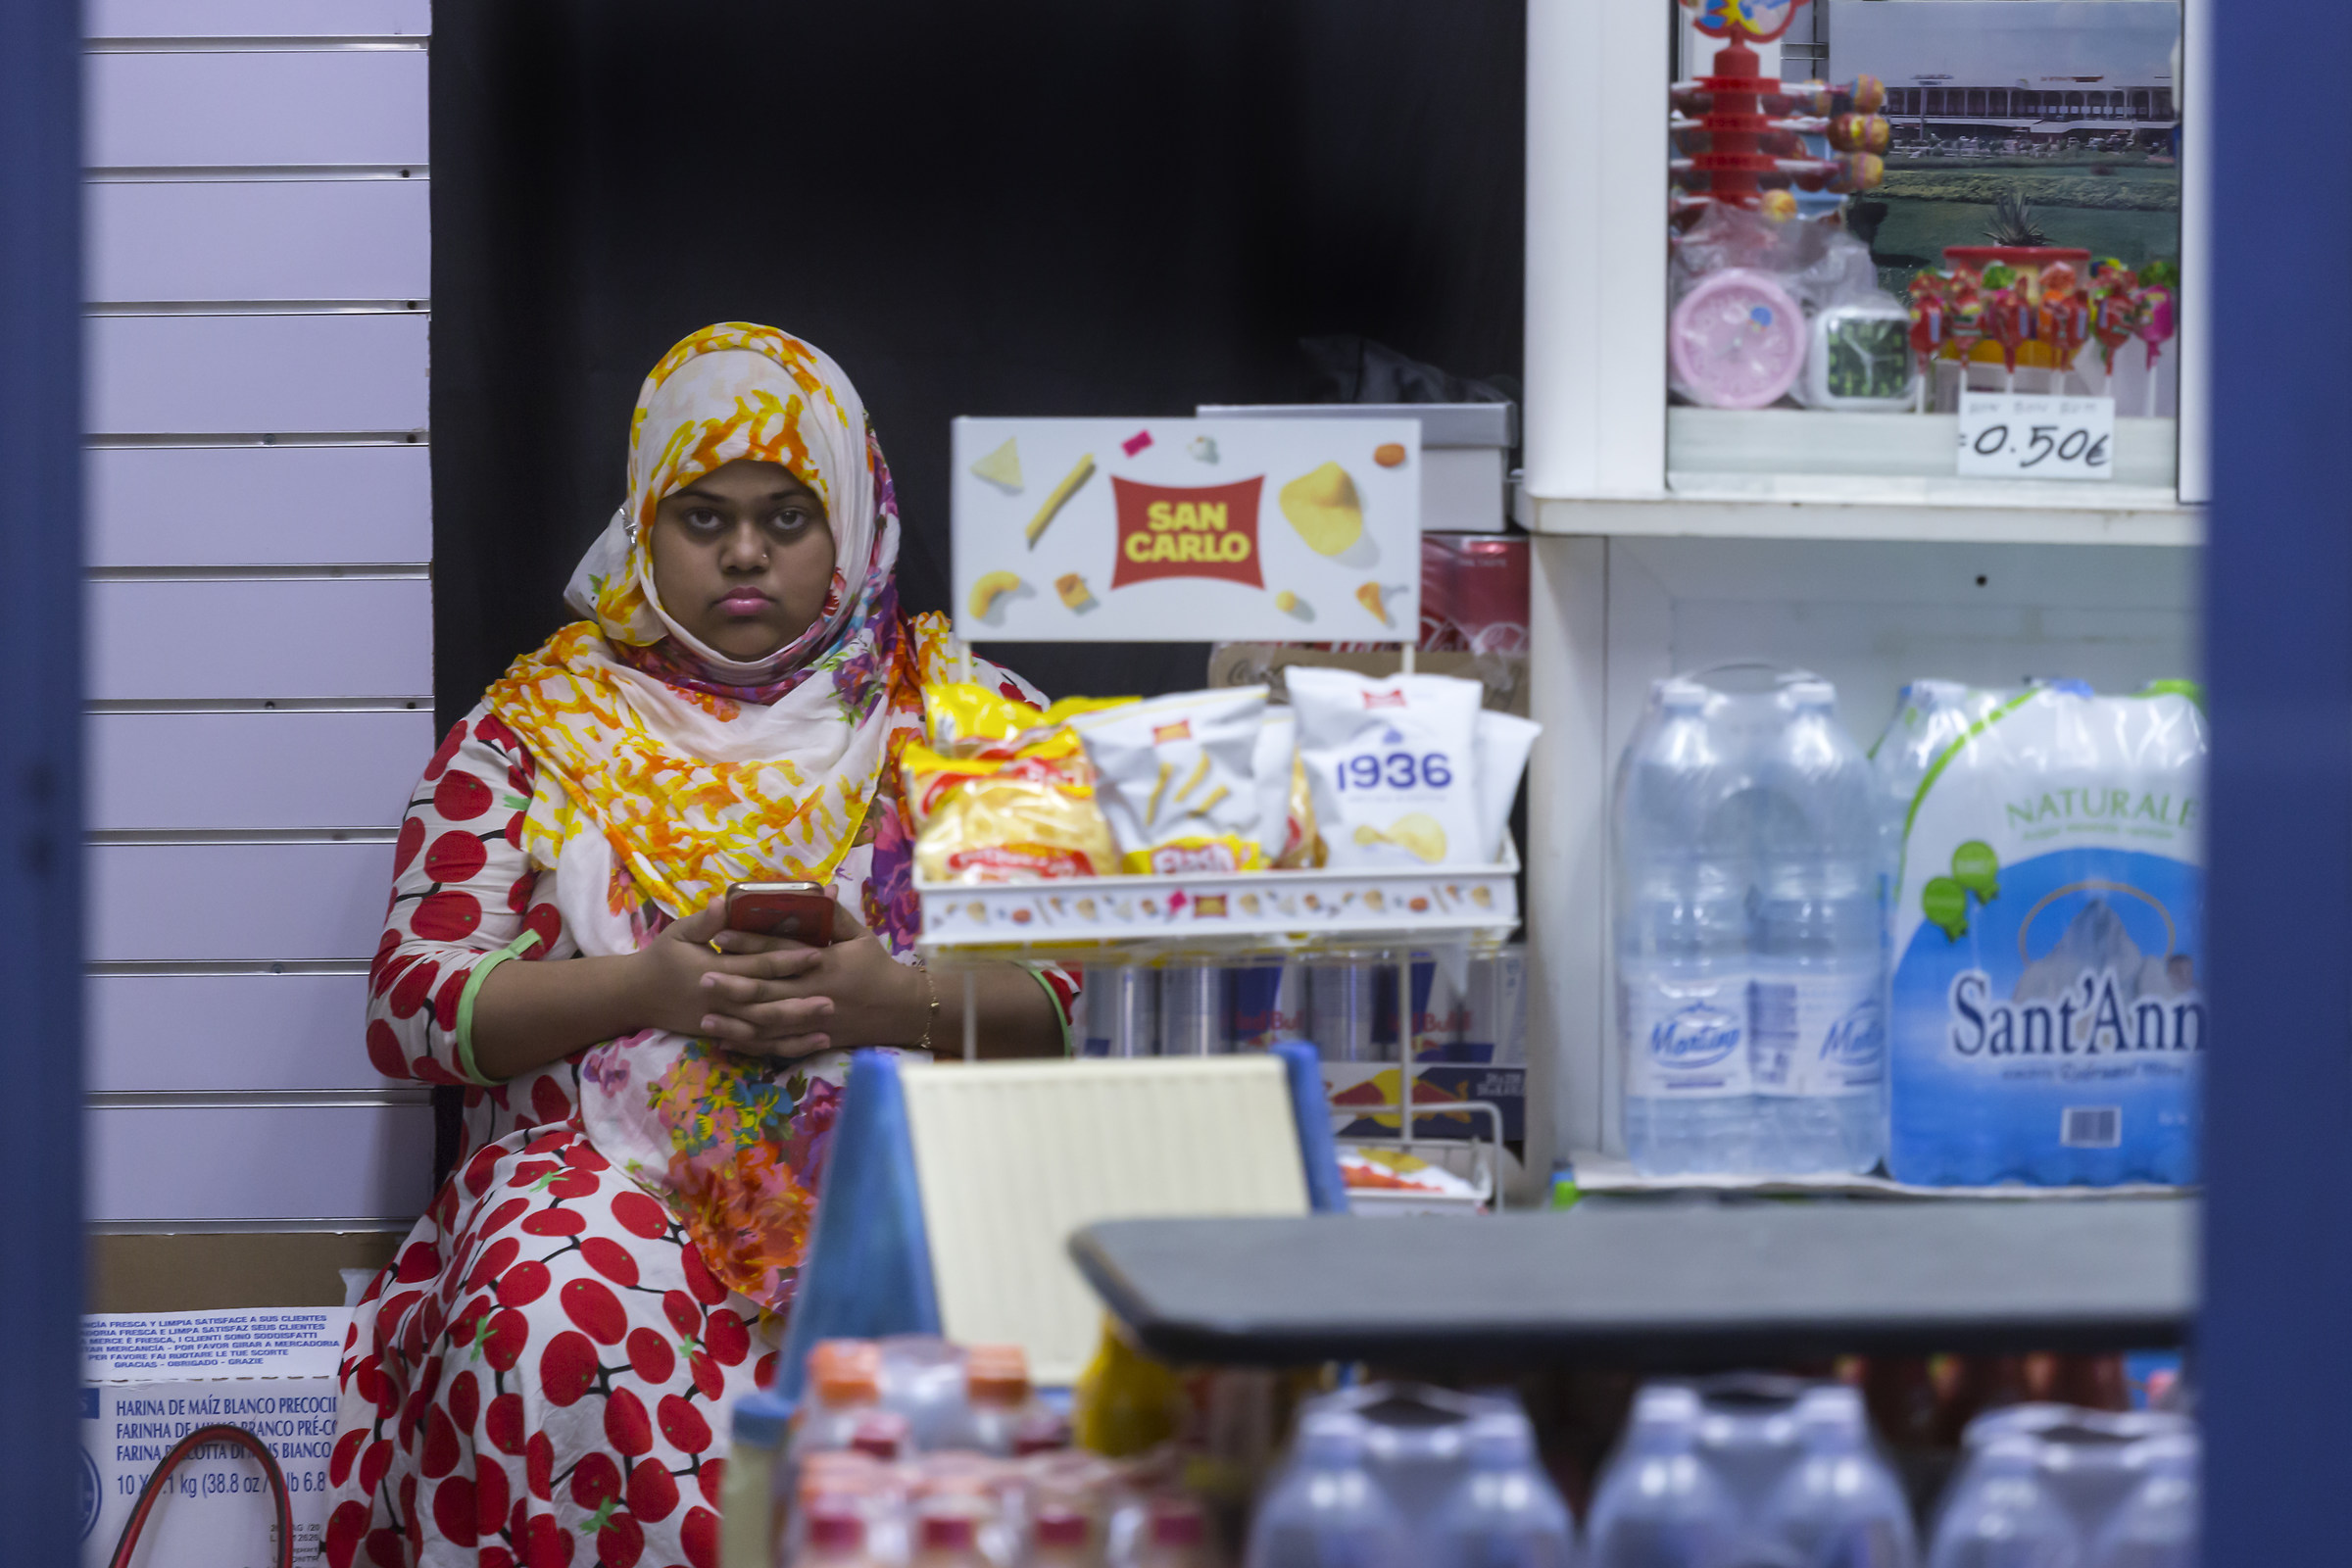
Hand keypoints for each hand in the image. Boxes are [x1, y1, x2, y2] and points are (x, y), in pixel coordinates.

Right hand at [625, 902, 832, 1054]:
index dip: (788, 961)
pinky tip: (809, 1045)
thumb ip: (706, 921)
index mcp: (715, 970)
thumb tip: (723, 900)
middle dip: (799, 1004)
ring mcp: (723, 1022)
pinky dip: (784, 1047)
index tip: (817, 955)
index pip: (758, 966)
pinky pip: (758, 1046)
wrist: (636, 996)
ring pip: (765, 1032)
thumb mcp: (679, 934)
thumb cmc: (662, 958)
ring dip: (796, 1030)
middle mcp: (722, 1000)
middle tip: (833, 1001)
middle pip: (766, 1005)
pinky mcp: (724, 1035)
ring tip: (828, 1028)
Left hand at [693, 902, 929, 1056]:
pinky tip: (727, 1041)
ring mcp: (811, 1021)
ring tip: (706, 1016)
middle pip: (766, 991)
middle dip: (733, 985)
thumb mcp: (861, 936)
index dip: (749, 943)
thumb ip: (835, 916)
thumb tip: (821, 889)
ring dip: (735, 1020)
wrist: (901, 1010)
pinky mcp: (812, 1038)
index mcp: (823, 964)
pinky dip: (751, 1045)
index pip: (779, 951)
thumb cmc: (878, 968)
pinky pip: (776, 1045)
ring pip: (767, 1023)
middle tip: (702, 978)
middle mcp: (813, 993)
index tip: (720, 936)